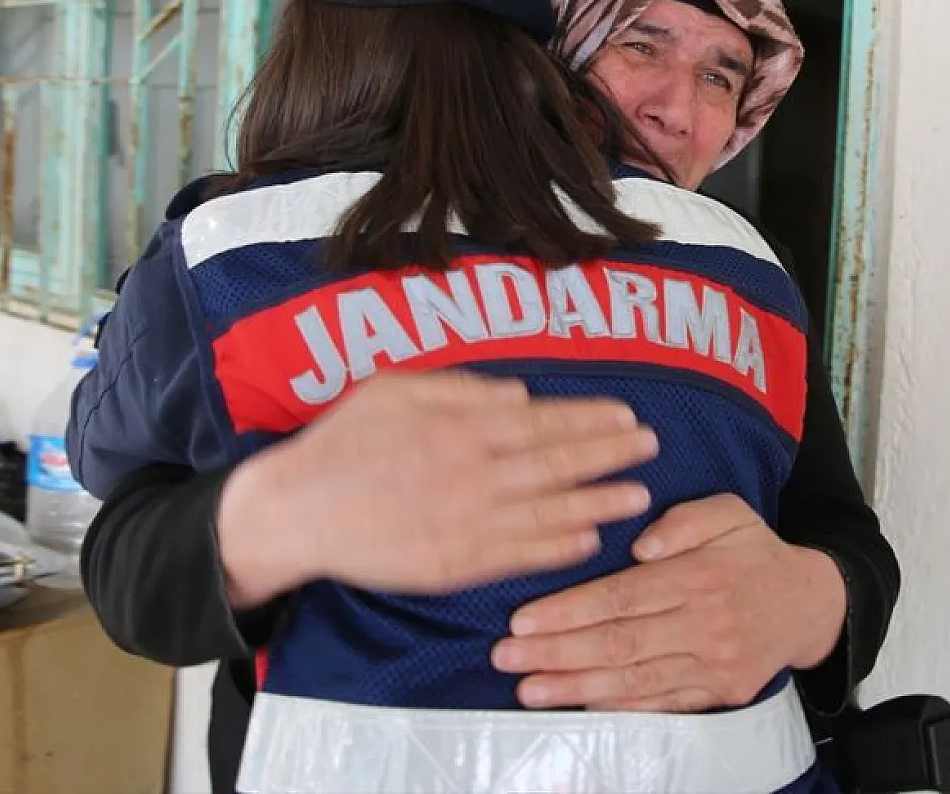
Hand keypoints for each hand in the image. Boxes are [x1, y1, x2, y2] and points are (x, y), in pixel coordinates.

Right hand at [217, 371, 657, 605]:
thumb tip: (519, 395)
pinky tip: (590, 540)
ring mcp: (467, 522)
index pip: (543, 421)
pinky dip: (558, 548)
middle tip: (651, 449)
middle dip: (609, 456)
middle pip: (556, 464)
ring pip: (548, 512)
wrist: (298, 510)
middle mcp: (473, 473)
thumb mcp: (395, 388)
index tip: (626, 416)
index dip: (589, 420)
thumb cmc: (345, 442)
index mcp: (461, 426)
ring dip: (598, 503)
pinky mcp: (455, 564)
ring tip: (638, 497)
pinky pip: (518, 555)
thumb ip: (459, 386)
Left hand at [491, 494, 847, 711]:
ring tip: (529, 688)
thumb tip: (642, 546)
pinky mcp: (719, 693)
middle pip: (619, 642)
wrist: (811, 605)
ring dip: (576, 687)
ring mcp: (713, 665)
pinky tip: (581, 705)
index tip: (524, 618)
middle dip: (556, 652)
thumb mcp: (729, 512)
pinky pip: (662, 704)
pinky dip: (619, 708)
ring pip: (634, 680)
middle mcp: (706, 625)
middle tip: (507, 655)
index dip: (569, 610)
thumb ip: (685, 521)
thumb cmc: (755, 553)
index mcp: (701, 576)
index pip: (622, 596)